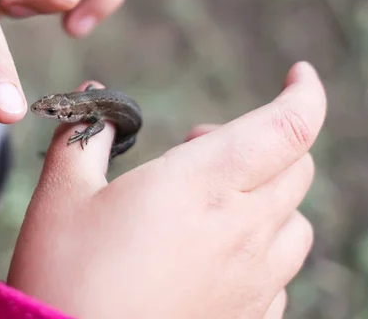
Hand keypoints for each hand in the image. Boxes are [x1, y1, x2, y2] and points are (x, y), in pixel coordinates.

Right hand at [7, 61, 326, 317]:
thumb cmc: (61, 272)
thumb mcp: (64, 191)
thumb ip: (86, 133)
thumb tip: (94, 94)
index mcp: (200, 186)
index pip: (288, 126)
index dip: (306, 92)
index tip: (297, 74)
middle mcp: (240, 231)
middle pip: (297, 167)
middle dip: (265, 139)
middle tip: (203, 143)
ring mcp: (251, 281)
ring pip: (297, 220)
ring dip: (270, 193)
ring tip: (217, 198)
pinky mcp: (246, 317)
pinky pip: (282, 272)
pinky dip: (265, 245)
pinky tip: (222, 250)